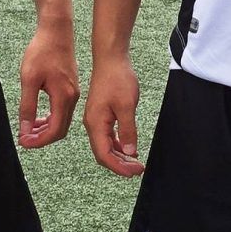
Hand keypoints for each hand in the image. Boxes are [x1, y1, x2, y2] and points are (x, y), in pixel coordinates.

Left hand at [17, 18, 79, 148]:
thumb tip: (25, 129)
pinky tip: (37, 117)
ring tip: (28, 130)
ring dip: (46, 129)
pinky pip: (62, 111)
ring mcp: (73, 93)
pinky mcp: (70, 88)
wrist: (56, 31)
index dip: (38, 141)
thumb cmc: (42, 51)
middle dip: (42, 138)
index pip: (54, 131)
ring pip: (61, 121)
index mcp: (64, 97)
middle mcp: (72, 98)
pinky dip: (50, 119)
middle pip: (60, 130)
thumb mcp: (29, 79)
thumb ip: (27, 106)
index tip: (23, 142)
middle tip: (24, 139)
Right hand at [83, 55, 144, 175]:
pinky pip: (107, 136)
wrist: (111, 59)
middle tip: (138, 170)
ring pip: (105, 146)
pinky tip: (129, 147)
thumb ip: (128, 130)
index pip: (104, 155)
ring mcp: (96, 119)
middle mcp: (92, 124)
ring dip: (120, 156)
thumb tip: (130, 152)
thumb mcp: (127, 106)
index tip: (134, 172)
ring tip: (135, 162)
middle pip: (103, 153)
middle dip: (120, 165)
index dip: (119, 167)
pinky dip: (118, 145)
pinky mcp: (101, 115)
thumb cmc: (117, 78)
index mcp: (95, 123)